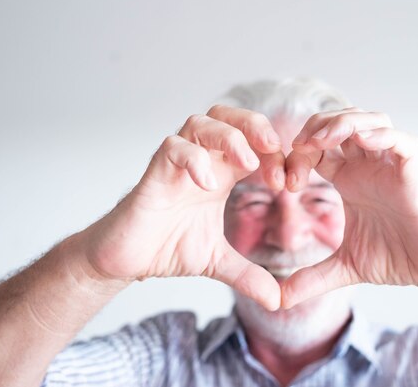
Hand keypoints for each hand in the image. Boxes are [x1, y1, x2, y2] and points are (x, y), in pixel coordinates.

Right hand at [81, 106, 284, 309]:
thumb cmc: (168, 247)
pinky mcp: (154, 174)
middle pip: (228, 117)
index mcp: (220, 173)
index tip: (290, 183)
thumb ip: (249, 275)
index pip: (253, 144)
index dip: (275, 155)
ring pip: (201, 123)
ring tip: (248, 164)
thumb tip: (278, 300)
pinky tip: (207, 184)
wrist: (126, 259)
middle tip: (274, 149)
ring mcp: (176, 164)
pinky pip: (172, 149)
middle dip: (254, 125)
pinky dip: (192, 159)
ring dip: (228, 136)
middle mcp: (200, 161)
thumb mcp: (218, 262)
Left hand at [281, 108, 417, 307]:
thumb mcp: (344, 267)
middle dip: (316, 126)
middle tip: (298, 147)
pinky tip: (362, 142)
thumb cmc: (397, 258)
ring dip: (344, 123)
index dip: (297, 155)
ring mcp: (392, 167)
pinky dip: (383, 136)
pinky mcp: (415, 175)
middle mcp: (369, 166)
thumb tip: (278, 300)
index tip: (284, 182)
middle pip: (341, 123)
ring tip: (322, 140)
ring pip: (370, 121)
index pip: (318, 149)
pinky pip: (403, 142)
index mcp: (349, 178)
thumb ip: (311, 279)